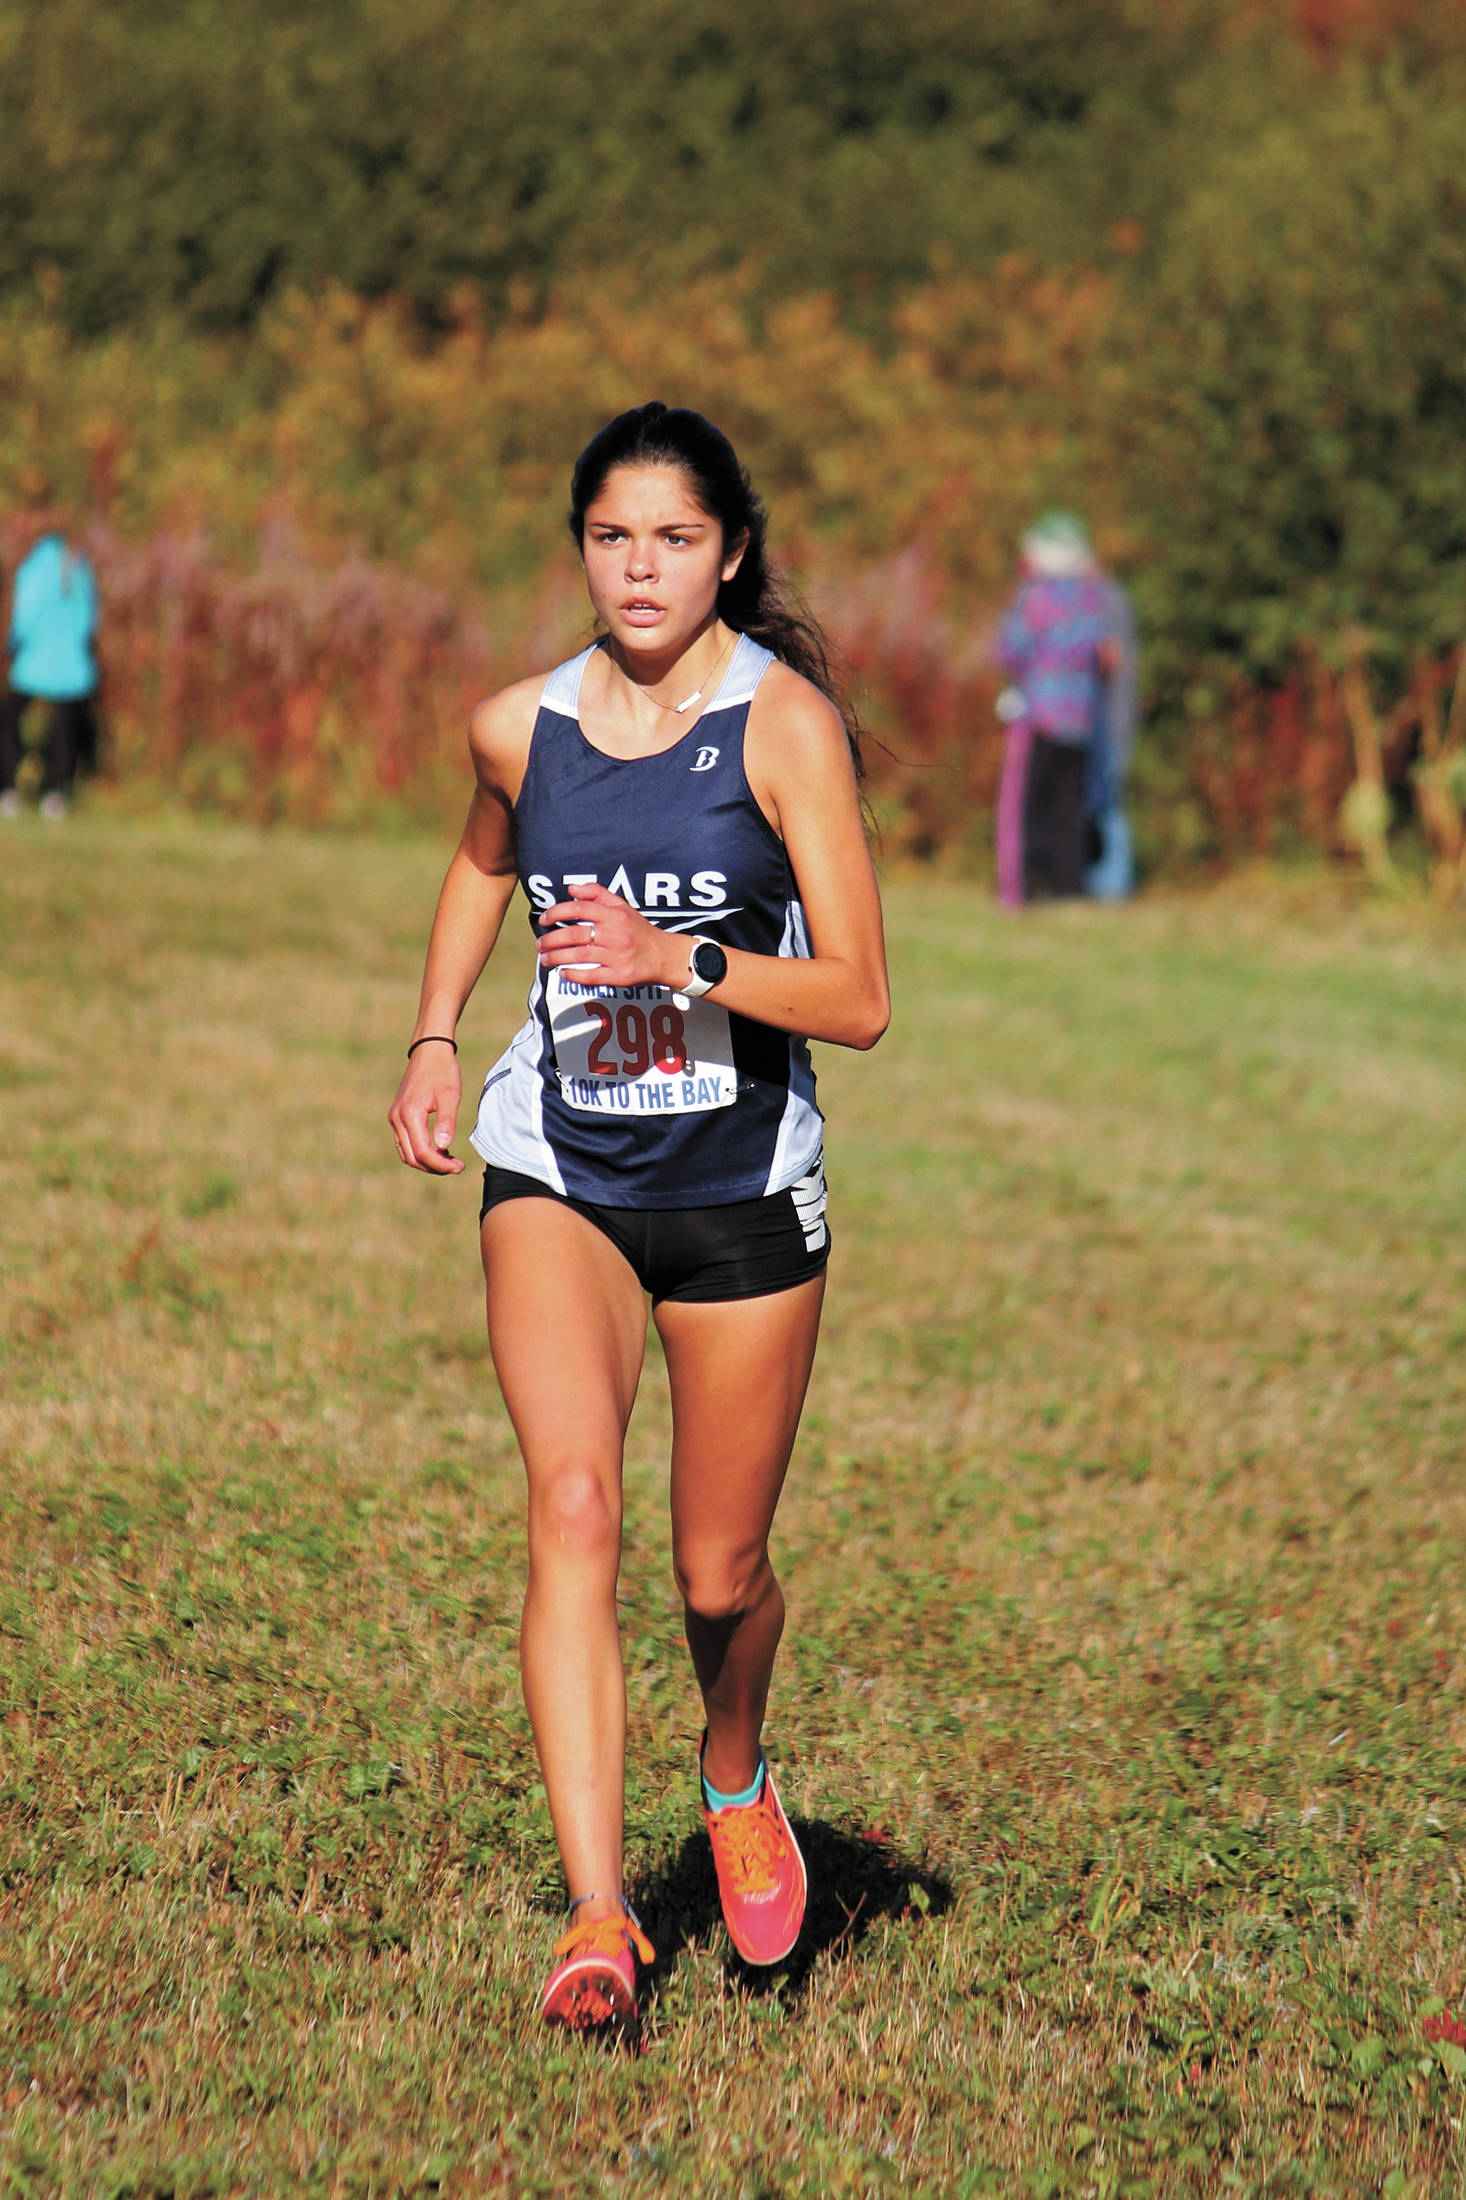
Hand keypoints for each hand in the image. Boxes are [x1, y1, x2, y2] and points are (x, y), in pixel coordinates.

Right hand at [388, 1041, 463, 1173]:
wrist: (428, 1050)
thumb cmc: (442, 1070)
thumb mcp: (450, 1095)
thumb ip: (446, 1122)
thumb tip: (443, 1147)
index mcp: (409, 1113)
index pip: (422, 1151)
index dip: (441, 1164)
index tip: (459, 1166)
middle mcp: (397, 1118)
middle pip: (412, 1157)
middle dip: (434, 1167)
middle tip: (457, 1167)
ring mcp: (395, 1117)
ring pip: (407, 1153)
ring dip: (427, 1162)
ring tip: (450, 1161)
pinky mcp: (398, 1116)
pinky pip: (405, 1143)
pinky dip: (421, 1151)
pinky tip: (440, 1150)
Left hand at [536, 880, 681, 988]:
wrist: (665, 956)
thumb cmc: (639, 930)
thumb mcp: (622, 907)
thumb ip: (597, 894)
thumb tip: (572, 889)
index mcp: (614, 915)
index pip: (579, 908)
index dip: (557, 912)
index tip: (544, 920)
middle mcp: (615, 934)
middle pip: (575, 934)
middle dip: (551, 940)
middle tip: (539, 944)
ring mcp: (617, 956)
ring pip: (579, 956)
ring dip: (557, 958)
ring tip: (545, 959)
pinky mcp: (620, 975)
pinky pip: (592, 976)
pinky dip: (574, 975)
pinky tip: (563, 974)